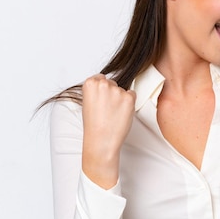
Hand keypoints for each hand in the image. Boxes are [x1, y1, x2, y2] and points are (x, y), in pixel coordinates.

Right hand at [81, 74, 135, 188]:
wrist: (101, 140)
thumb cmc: (94, 125)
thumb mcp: (87, 102)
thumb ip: (96, 91)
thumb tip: (105, 85)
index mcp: (90, 83)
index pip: (100, 78)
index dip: (102, 90)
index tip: (101, 99)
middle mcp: (103, 84)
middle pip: (112, 83)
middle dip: (112, 93)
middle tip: (107, 109)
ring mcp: (117, 90)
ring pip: (123, 90)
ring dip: (121, 99)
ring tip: (113, 114)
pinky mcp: (129, 97)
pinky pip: (132, 95)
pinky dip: (129, 103)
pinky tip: (121, 113)